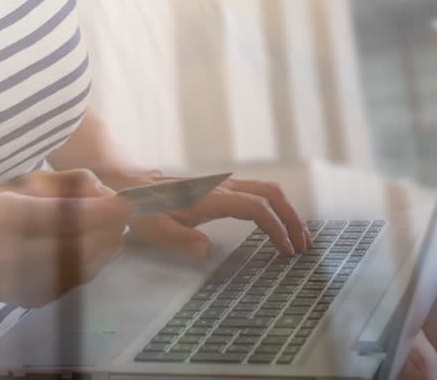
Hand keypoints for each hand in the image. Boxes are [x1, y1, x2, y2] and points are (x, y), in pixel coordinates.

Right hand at [0, 170, 134, 307]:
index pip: (62, 215)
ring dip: (107, 246)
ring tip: (116, 228)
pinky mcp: (34, 300)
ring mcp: (23, 283)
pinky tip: (98, 248)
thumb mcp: (18, 186)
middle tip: (127, 214)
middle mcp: (12, 253)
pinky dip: (94, 263)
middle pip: (77, 245)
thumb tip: (104, 192)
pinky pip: (76, 281)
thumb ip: (64, 183)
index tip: (125, 201)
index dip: (100, 211)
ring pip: (82, 266)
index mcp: (5, 215)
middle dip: (109, 229)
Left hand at [100, 170, 310, 259]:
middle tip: (304, 244)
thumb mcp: (156, 229)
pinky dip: (273, 206)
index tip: (286, 251)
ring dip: (285, 210)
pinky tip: (274, 223)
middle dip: (292, 217)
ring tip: (298, 236)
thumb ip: (181, 240)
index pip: (256, 209)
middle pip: (270, 193)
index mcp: (211, 198)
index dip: (276, 228)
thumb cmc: (144, 209)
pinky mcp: (219, 188)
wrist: (131, 186)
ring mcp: (222, 185)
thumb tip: (206, 251)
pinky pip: (255, 192)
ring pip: (265, 189)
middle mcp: (222, 187)